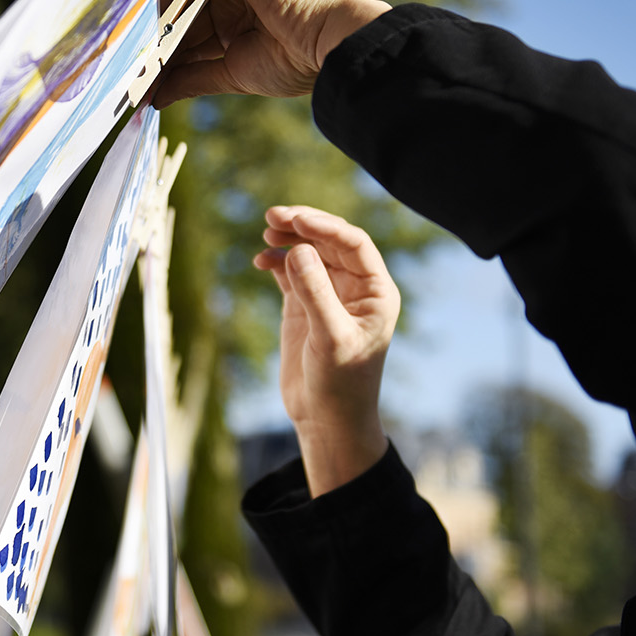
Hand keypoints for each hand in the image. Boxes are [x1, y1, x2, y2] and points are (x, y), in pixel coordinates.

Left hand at [152, 0, 390, 105]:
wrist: (324, 44)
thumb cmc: (288, 63)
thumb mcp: (229, 75)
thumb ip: (189, 80)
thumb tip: (152, 99)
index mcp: (227, 31)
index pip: (180, 37)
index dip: (158, 53)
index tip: (136, 76)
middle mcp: (225, 1)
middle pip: (174, 10)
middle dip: (151, 33)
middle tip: (128, 54)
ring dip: (155, 5)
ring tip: (135, 28)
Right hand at [253, 205, 397, 495]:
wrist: (326, 419)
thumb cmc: (340, 383)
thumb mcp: (330, 338)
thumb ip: (315, 293)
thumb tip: (298, 251)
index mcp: (375, 291)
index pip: (353, 244)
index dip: (325, 227)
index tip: (295, 220)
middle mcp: (355, 288)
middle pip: (331, 242)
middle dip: (304, 226)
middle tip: (273, 217)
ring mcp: (328, 295)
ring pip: (310, 253)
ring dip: (289, 240)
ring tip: (267, 234)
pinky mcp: (305, 307)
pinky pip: (291, 273)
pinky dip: (276, 263)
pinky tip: (260, 261)